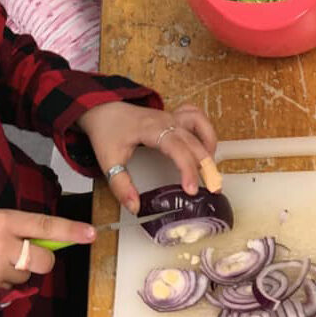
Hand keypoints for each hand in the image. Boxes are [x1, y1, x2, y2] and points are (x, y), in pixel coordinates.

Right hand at [0, 209, 95, 288]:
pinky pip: (14, 287)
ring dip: (20, 270)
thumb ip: (23, 227)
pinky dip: (7, 281)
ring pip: (28, 275)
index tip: (92, 233)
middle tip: (24, 250)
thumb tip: (53, 237)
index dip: (70, 230)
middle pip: (44, 260)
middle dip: (42, 258)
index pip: (44, 225)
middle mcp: (3, 247)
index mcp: (4, 221)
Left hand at [77, 103, 216, 213]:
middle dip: (206, 166)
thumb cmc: (107, 132)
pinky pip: (196, 117)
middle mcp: (166, 120)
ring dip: (209, 147)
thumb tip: (135, 206)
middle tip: (213, 189)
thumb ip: (121, 185)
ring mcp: (171, 117)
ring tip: (211, 170)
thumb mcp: (108, 161)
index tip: (192, 189)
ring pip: (200, 127)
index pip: (177, 148)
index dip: (187, 169)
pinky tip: (205, 148)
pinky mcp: (173, 117)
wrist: (103, 110)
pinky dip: (205, 131)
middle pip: (193, 142)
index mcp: (150, 129)